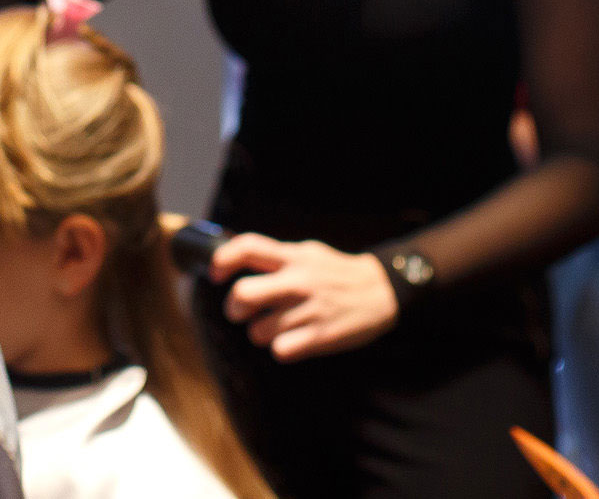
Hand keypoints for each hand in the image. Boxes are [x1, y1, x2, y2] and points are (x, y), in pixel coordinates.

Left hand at [210, 233, 398, 361]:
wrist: (383, 290)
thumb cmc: (338, 273)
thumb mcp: (308, 253)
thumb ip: (278, 257)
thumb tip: (238, 259)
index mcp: (293, 257)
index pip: (247, 248)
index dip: (222, 260)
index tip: (214, 274)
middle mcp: (298, 281)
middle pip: (243, 294)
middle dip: (234, 308)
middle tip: (241, 312)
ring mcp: (309, 309)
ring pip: (258, 331)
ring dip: (261, 333)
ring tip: (277, 328)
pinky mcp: (320, 336)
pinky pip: (280, 351)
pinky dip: (282, 349)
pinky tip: (293, 341)